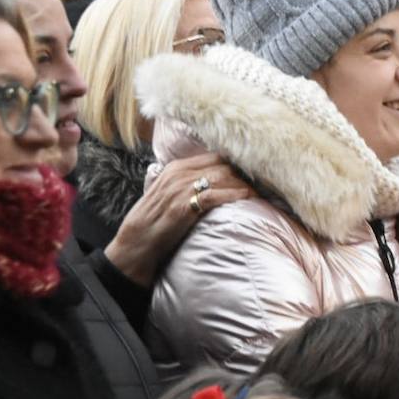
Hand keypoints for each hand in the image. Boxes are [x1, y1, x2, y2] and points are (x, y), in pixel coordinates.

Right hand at [104, 152, 253, 285]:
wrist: (137, 242)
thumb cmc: (156, 220)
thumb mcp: (168, 192)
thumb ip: (187, 182)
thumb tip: (213, 180)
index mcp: (176, 167)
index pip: (214, 156)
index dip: (235, 163)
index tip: (253, 169)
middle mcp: (179, 173)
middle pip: (221, 164)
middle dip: (243, 172)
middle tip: (262, 180)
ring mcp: (180, 188)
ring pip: (222, 177)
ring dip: (243, 184)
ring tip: (259, 190)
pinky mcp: (184, 206)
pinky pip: (216, 195)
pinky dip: (234, 195)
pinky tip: (247, 197)